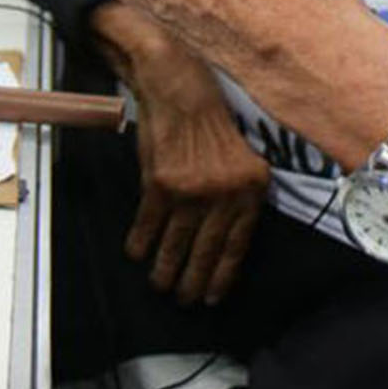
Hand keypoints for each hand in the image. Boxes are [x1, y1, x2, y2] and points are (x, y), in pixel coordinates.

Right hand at [95, 5, 268, 305]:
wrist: (180, 88)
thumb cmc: (213, 121)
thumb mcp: (241, 158)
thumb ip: (236, 197)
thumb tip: (223, 243)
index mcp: (250, 189)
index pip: (237, 245)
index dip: (223, 275)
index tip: (214, 296)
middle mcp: (224, 194)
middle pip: (206, 251)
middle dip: (193, 281)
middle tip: (183, 300)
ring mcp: (192, 191)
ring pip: (176, 244)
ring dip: (165, 270)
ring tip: (160, 286)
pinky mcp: (161, 184)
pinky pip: (148, 224)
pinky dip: (140, 242)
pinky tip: (137, 254)